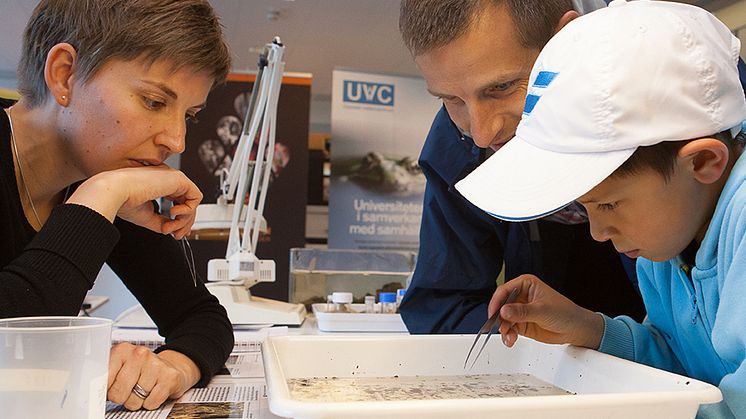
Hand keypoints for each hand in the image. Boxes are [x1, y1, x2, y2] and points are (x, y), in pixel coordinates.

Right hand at [66, 166, 202, 238]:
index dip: (181, 219)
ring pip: (193, 202)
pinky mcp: (179, 179)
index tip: (176, 233)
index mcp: (158, 184)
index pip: (178, 201)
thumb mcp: (146, 216)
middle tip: (176, 235)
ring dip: (184, 220)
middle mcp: (167, 180)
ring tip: (169, 226)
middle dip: (184, 223)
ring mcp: (174, 178)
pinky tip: (173, 213)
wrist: (115, 192)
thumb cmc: (122, 200)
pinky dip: (188, 210)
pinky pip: (196, 197)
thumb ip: (161, 221)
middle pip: (188, 203)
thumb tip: (171, 229)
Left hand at [107, 343, 200, 410]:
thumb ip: (105, 376)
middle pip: (118, 393)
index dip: (106, 390)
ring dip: (137, 401)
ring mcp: (156, 364)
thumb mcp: (120, 367)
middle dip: (122, 397)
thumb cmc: (140, 370)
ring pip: (134, 401)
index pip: (103, 380)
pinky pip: (151, 403)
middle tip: (129, 390)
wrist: (169, 367)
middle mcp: (140, 354)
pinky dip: (151, 403)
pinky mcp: (169, 377)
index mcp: (122, 350)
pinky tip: (153, 391)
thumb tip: (92, 392)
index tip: (108, 391)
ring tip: (143, 389)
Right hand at [490, 274, 604, 348]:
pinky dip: (508, 335)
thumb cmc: (565, 313)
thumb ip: (522, 311)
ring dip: (504, 329)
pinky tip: (511, 339)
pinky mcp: (521, 324)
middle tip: (502, 328)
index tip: (494, 314)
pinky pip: (509, 329)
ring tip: (509, 337)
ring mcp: (520, 311)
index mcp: (526, 285)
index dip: (497, 302)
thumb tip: (504, 311)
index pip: (504, 291)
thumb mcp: (542, 311)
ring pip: (503, 319)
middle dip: (499, 318)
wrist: (576, 329)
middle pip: (501, 306)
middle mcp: (521, 297)